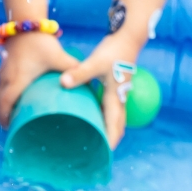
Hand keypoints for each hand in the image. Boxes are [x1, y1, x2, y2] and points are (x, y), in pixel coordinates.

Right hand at [0, 32, 80, 126]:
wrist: (26, 23)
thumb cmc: (41, 42)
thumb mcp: (58, 57)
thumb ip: (73, 69)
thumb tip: (90, 84)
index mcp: (18, 79)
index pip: (5, 102)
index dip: (5, 117)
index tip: (10, 128)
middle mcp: (7, 77)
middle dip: (2, 116)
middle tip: (11, 127)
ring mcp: (3, 71)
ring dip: (0, 107)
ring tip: (10, 118)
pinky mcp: (4, 67)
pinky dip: (1, 97)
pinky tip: (10, 100)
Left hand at [59, 33, 143, 148]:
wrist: (128, 37)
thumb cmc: (114, 51)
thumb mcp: (95, 63)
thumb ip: (79, 74)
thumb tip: (63, 83)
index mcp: (115, 97)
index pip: (114, 125)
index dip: (111, 140)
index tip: (104, 152)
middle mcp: (119, 97)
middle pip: (117, 124)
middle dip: (110, 137)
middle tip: (99, 148)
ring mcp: (119, 91)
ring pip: (115, 115)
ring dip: (109, 126)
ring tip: (96, 134)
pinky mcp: (115, 84)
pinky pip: (111, 105)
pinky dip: (105, 113)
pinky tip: (94, 111)